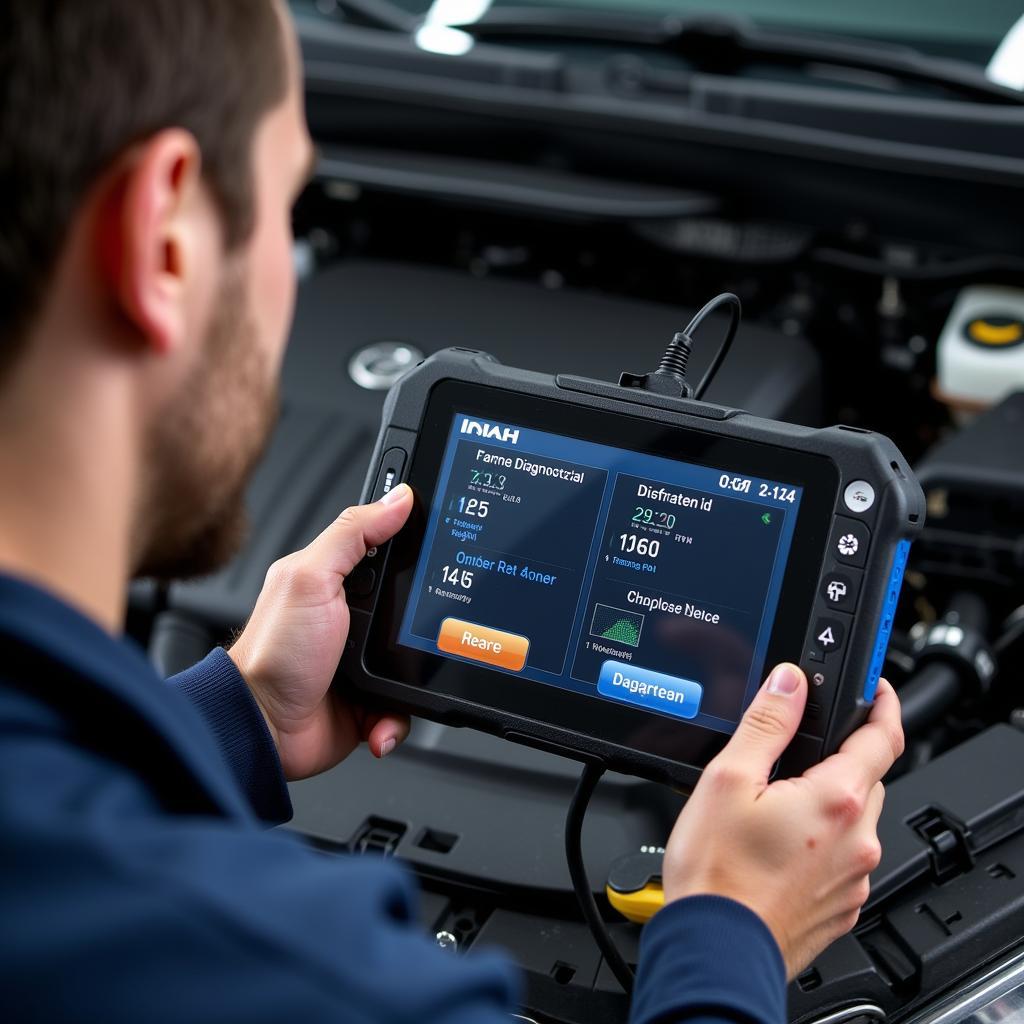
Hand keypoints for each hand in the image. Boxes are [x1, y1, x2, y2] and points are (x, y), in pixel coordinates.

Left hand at [228, 485, 413, 780]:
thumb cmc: (272, 654)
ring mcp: (365, 659)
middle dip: (424, 618)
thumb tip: (398, 498)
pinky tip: (379, 720)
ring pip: (419, 657)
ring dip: (414, 676)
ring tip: (388, 681)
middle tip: (412, 626)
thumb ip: (352, 534)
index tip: (444, 533)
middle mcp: (353, 617)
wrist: (261, 728)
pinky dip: (397, 718)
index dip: (416, 538)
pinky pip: (406, 705)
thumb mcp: (311, 578)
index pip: (388, 546)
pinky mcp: (372, 699)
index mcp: (338, 579)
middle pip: (415, 603)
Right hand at [662, 663, 902, 978]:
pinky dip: (821, 843)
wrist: (717, 950)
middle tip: (794, 756)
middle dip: (839, 758)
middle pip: (867, 778)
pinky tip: (777, 848)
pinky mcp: (841, 906)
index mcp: (835, 800)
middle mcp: (856, 840)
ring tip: (773, 808)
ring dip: (829, 802)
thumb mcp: (728, 778)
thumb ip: (765, 724)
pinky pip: (843, 858)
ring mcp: (852, 878)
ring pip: (854, 820)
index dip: (882, 704)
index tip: (875, 689)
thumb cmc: (717, 873)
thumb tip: (790, 683)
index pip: (884, 738)